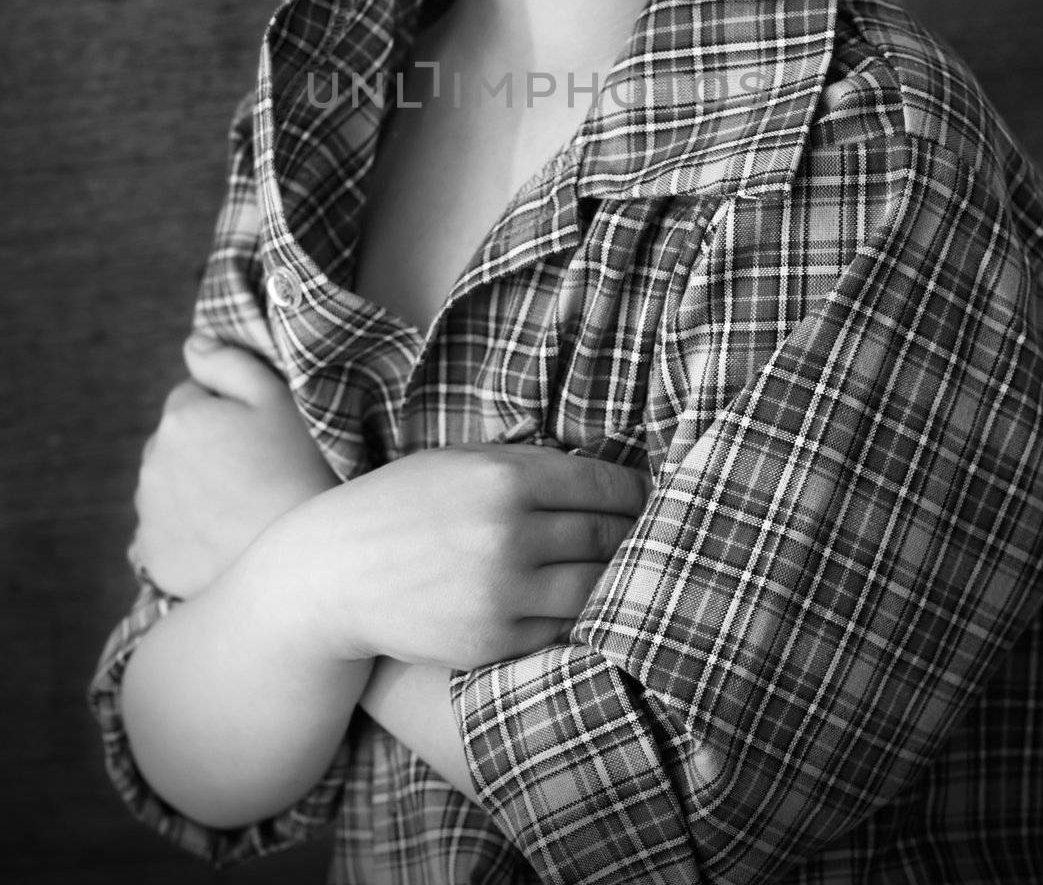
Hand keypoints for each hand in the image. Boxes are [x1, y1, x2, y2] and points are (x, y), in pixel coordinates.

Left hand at [133, 334, 335, 598]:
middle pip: (175, 441)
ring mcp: (149, 512)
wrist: (301, 556)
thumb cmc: (299, 468)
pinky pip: (164, 529)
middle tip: (252, 469)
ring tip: (240, 504)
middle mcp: (152, 462)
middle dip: (203, 447)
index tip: (256, 433)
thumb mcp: (277, 399)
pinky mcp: (153, 555)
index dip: (226, 410)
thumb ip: (229, 363)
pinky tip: (224, 534)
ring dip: (192, 487)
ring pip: (167, 484)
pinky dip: (186, 529)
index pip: (191, 396)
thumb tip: (191, 344)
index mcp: (180, 418)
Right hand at [267, 443, 649, 670]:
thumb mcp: (459, 460)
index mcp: (506, 476)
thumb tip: (601, 471)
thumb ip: (527, 463)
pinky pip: (562, 627)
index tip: (648, 494)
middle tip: (650, 530)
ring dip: (615, 576)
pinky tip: (574, 598)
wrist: (332, 572)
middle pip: (609, 535)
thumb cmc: (401, 504)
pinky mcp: (493, 641)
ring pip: (596, 586)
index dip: (637, 490)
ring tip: (621, 567)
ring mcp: (503, 593)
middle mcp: (510, 534)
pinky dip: (576, 613)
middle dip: (635, 533)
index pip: (606, 484)